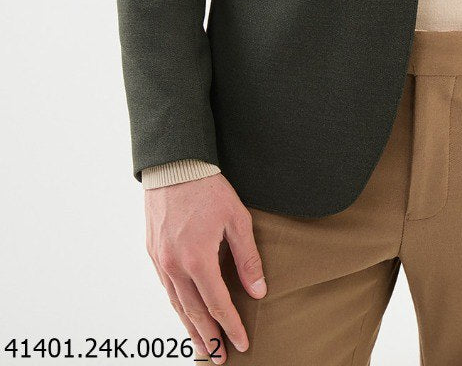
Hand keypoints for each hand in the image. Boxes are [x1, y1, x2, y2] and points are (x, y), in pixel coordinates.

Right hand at [145, 173, 265, 359]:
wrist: (174, 166)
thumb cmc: (208, 188)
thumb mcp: (237, 219)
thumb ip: (247, 258)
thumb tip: (258, 290)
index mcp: (198, 259)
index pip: (218, 304)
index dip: (230, 327)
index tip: (241, 344)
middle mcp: (176, 266)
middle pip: (194, 313)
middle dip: (209, 338)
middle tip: (219, 359)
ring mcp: (161, 261)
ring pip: (177, 305)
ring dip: (191, 329)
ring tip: (202, 347)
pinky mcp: (153, 253)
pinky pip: (166, 289)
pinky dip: (177, 307)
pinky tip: (185, 315)